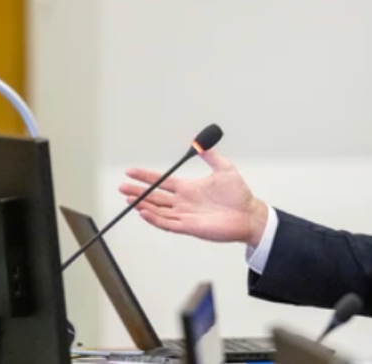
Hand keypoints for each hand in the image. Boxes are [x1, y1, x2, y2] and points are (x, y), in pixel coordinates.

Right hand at [118, 149, 268, 246]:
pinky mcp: (189, 227)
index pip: (162, 181)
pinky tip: (144, 212)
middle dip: (138, 191)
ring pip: (157, 210)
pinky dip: (155, 219)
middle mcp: (183, 202)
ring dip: (142, 205)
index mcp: (188, 188)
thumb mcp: (224, 168)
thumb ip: (210, 155)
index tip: (131, 171)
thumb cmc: (238, 195)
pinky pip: (167, 223)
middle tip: (122, 187)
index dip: (146, 176)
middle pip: (155, 196)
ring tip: (129, 199)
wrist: (248, 214)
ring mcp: (185, 215)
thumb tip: (200, 143)